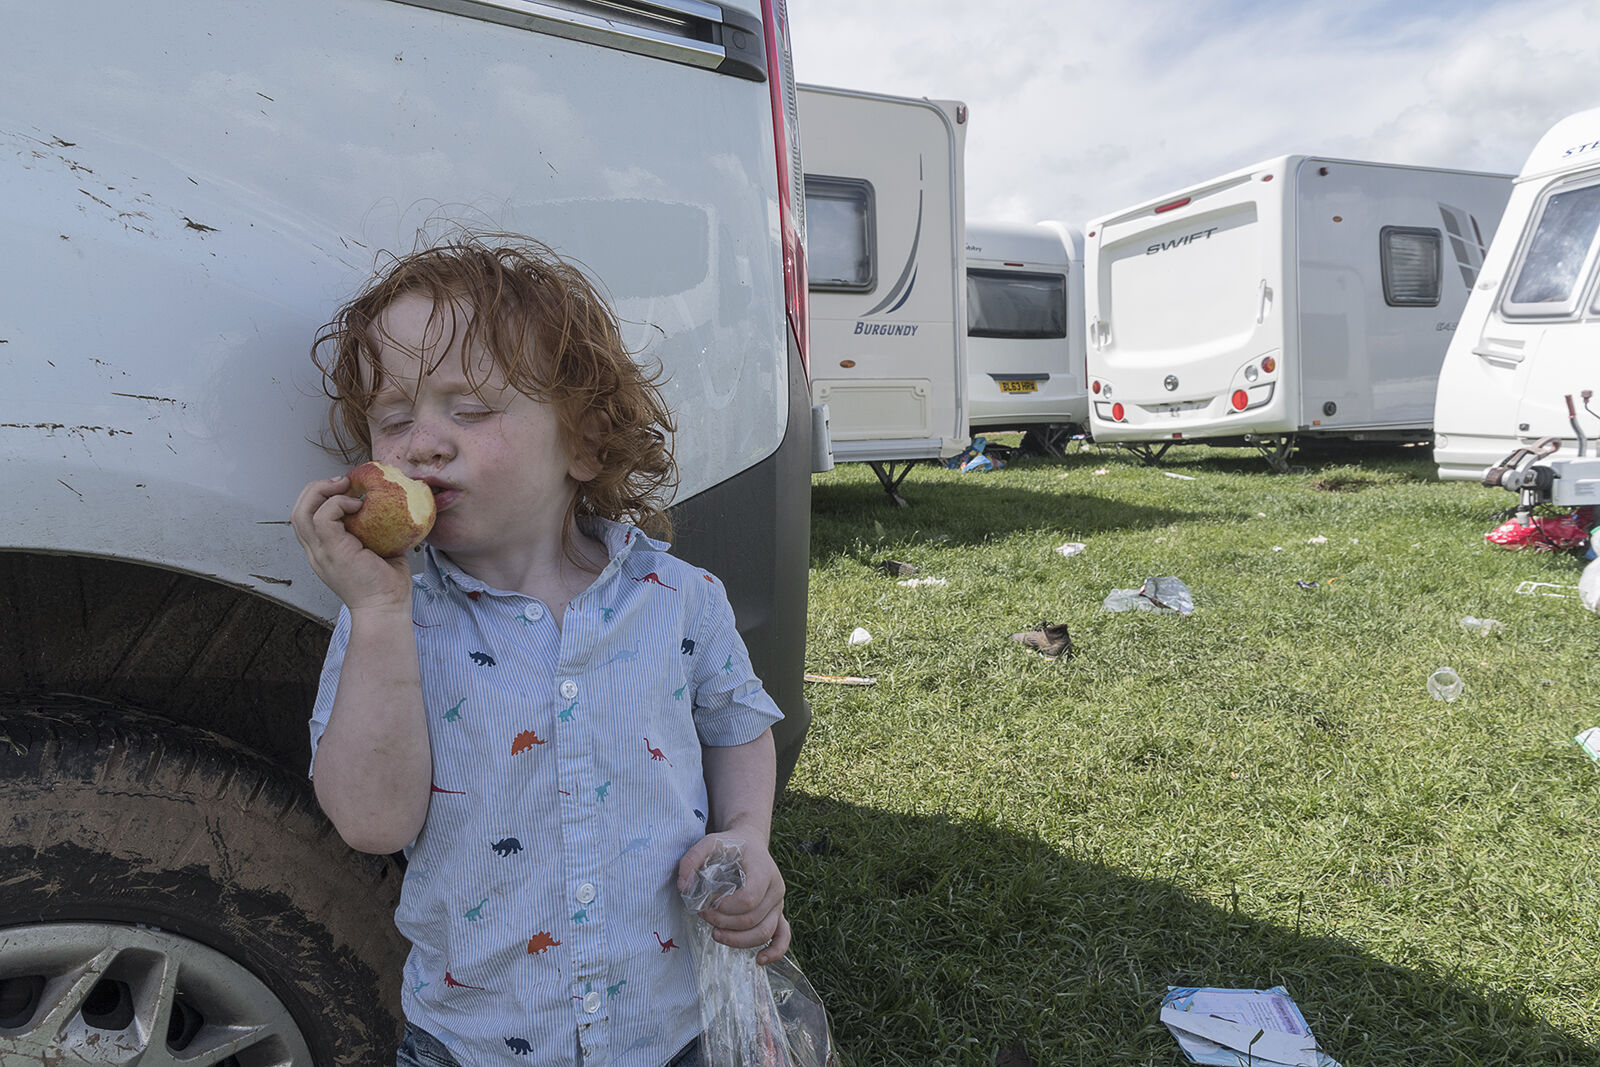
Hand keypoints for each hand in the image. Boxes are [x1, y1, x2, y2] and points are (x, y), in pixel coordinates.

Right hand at [290, 475, 414, 611]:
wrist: (387, 608)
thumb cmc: (387, 584)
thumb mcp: (376, 550)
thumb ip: (372, 531)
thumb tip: (386, 508)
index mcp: (323, 552)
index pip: (306, 518)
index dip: (319, 498)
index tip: (345, 489)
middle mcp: (316, 552)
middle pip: (298, 511)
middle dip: (315, 489)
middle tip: (341, 482)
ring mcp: (321, 552)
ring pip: (302, 511)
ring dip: (322, 491)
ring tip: (345, 487)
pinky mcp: (332, 551)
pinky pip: (323, 516)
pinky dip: (337, 504)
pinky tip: (358, 505)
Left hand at [677, 833, 789, 965]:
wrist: (750, 843)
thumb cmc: (730, 846)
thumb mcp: (710, 842)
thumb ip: (692, 860)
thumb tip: (684, 888)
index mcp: (764, 870)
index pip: (748, 900)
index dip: (724, 908)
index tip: (705, 903)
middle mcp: (776, 888)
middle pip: (753, 919)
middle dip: (724, 922)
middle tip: (703, 914)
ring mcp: (778, 903)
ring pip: (764, 932)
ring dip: (737, 939)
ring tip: (715, 934)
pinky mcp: (777, 913)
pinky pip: (782, 936)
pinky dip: (774, 951)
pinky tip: (758, 960)